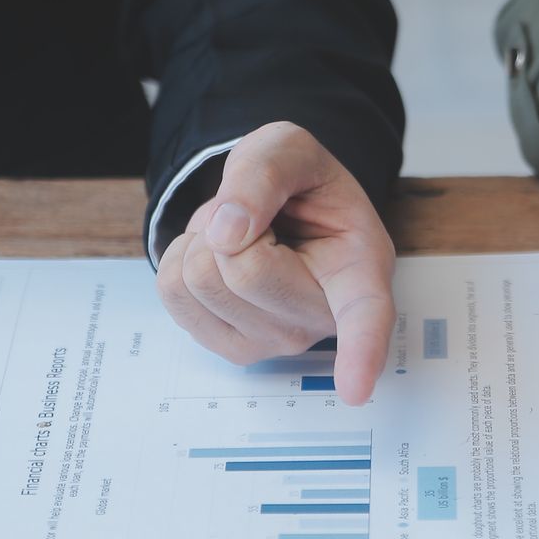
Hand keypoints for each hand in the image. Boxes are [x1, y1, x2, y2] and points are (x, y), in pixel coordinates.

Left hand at [157, 123, 394, 403]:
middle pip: (241, 271)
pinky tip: (222, 257)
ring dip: (203, 238)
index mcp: (359, 271)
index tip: (357, 390)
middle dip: (229, 222)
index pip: (366, 317)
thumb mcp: (291, 148)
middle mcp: (321, 319)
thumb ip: (264, 172)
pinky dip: (183, 256)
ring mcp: (277, 342)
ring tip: (245, 235)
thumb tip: (227, 231)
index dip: (361, 352)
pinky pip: (173, 292)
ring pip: (199, 279)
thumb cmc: (300, 185)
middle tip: (261, 219)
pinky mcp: (234, 349)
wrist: (284, 208)